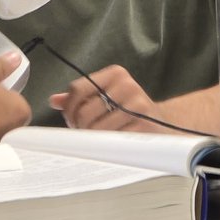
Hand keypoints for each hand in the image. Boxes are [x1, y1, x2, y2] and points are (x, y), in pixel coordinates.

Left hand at [49, 64, 176, 133]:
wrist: (164, 124)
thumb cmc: (130, 111)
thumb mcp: (106, 97)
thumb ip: (80, 97)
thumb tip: (55, 100)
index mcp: (115, 74)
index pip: (77, 89)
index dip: (69, 109)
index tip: (72, 120)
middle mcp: (127, 85)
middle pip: (84, 111)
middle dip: (79, 126)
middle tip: (84, 134)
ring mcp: (137, 104)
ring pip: (96, 128)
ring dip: (92, 139)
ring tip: (98, 139)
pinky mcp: (144, 125)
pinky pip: (112, 140)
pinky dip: (107, 145)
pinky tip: (111, 143)